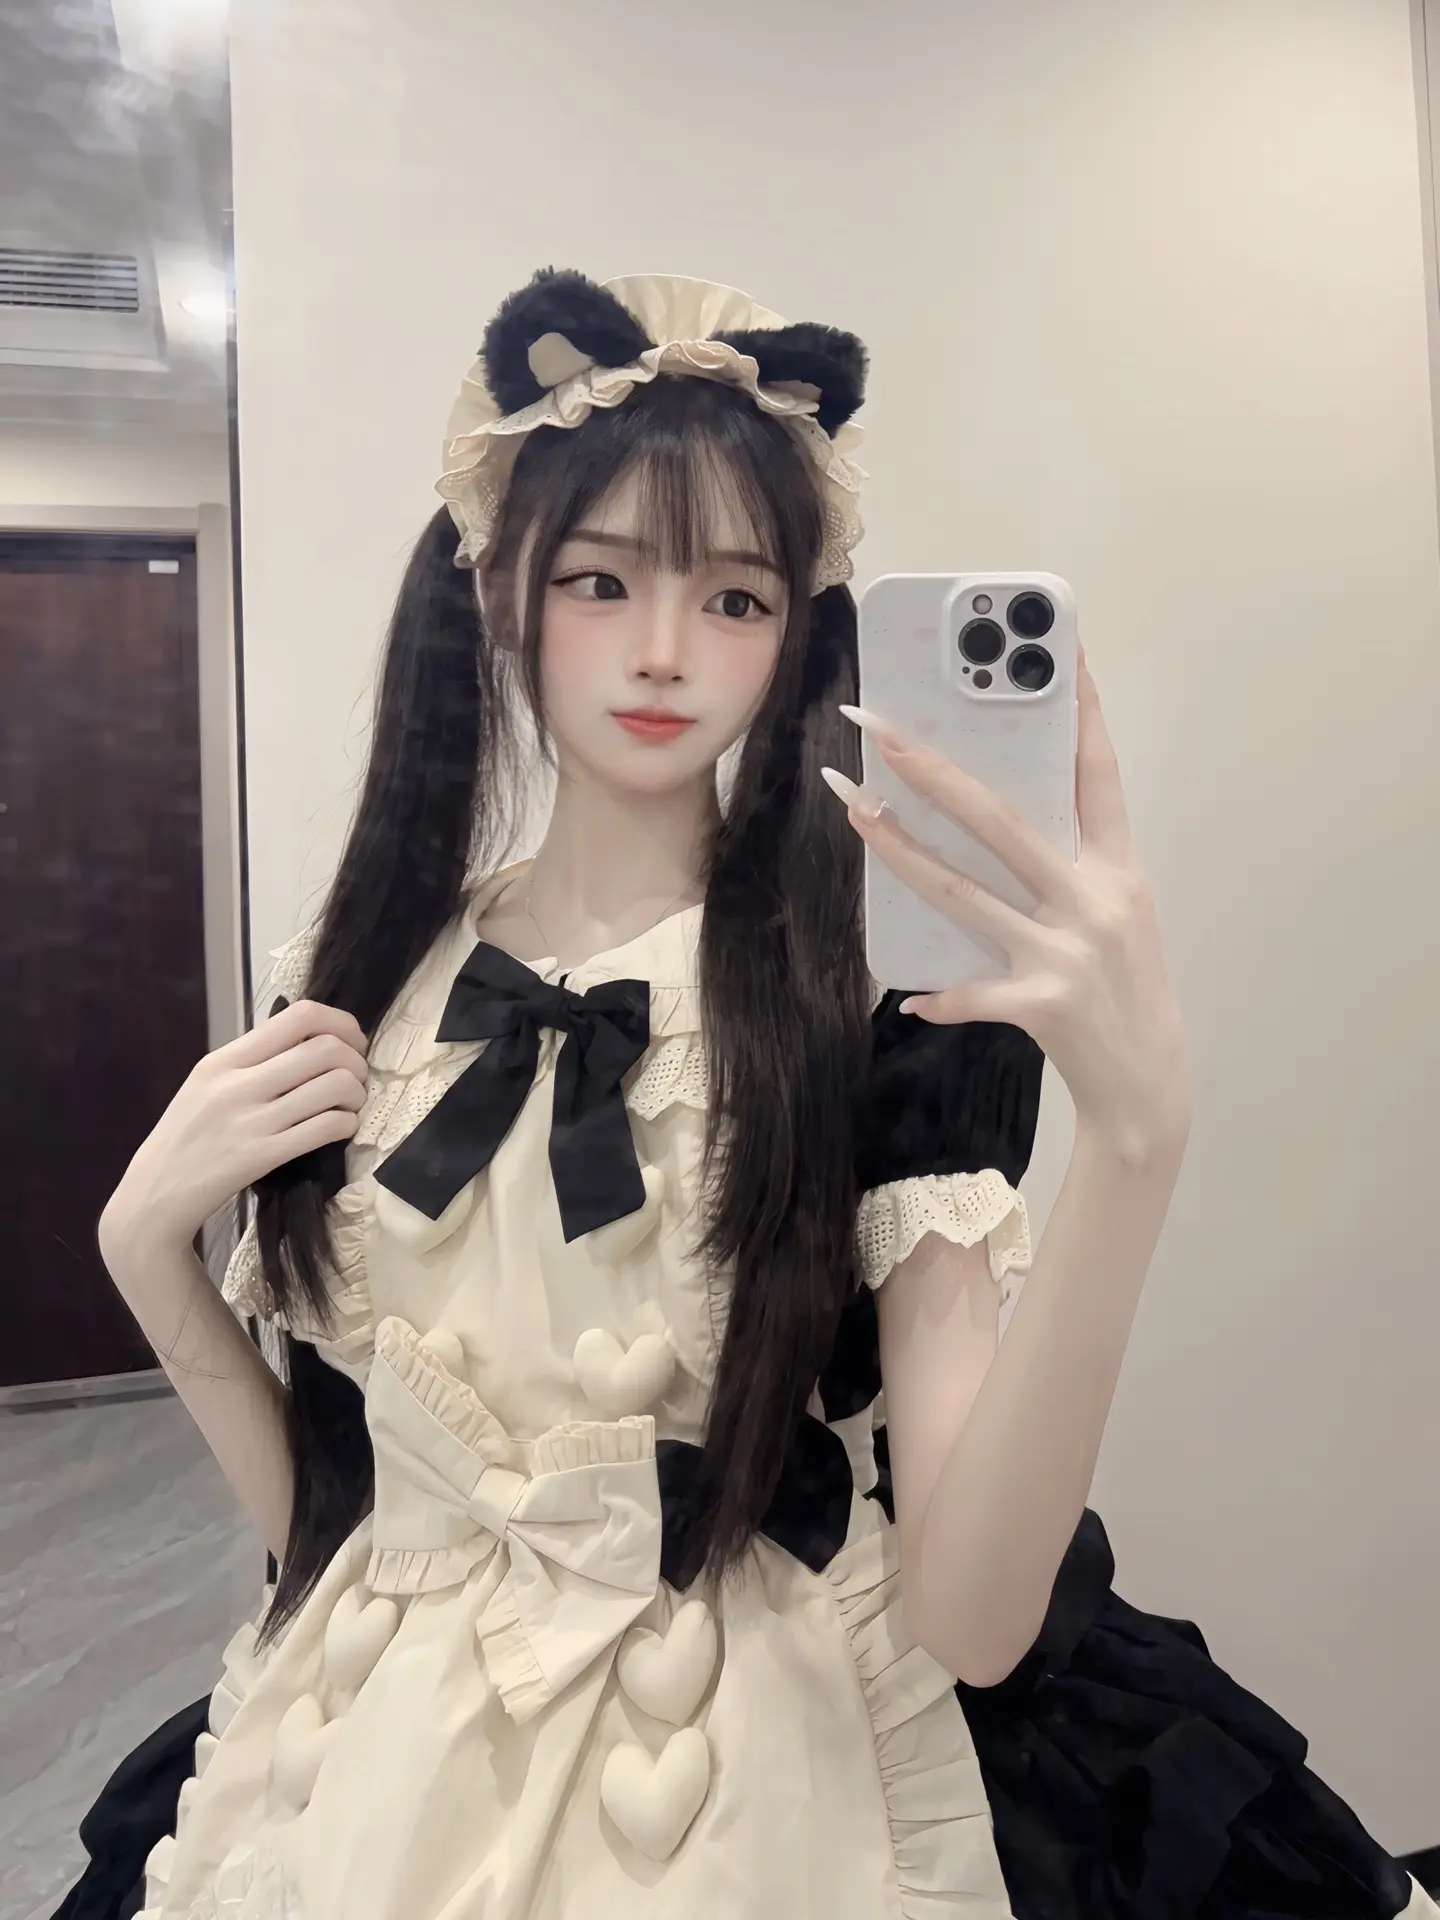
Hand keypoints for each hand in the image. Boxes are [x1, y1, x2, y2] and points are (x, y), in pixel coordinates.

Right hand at [99, 1000, 369, 1264]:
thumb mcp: (206, 1086)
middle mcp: (236, 1084)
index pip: (299, 1016)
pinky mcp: (260, 1157)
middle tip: (356, 1080)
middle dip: (357, 1061)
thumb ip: (252, 1062)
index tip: (352, 1042)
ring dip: (357, 1094)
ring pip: (334, 1085)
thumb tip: (309, 1041)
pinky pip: (326, 1127)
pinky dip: (347, 1124)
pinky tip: (342, 1129)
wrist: (153, 1197)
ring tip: (350, 1106)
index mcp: (223, 1060)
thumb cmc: (186, 1139)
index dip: (341, 1023)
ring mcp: (249, 1121)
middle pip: (326, 1048)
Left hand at [830, 655, 1191, 1165]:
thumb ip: (1069, 872)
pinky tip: (910, 996)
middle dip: (937, 771)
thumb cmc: (1125, 995)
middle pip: (1003, 821)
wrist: (1149, 1090)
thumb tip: (995, 822)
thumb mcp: (1116, 920)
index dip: (1082, 711)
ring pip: (964, 892)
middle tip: (884, 730)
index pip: (1098, 775)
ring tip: (855, 810)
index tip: (1062, 653)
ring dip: (900, 850)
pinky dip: (939, 995)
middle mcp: (1095, 901)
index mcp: (1120, 870)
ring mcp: (1068, 952)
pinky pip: (969, 991)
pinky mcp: (1043, 1004)